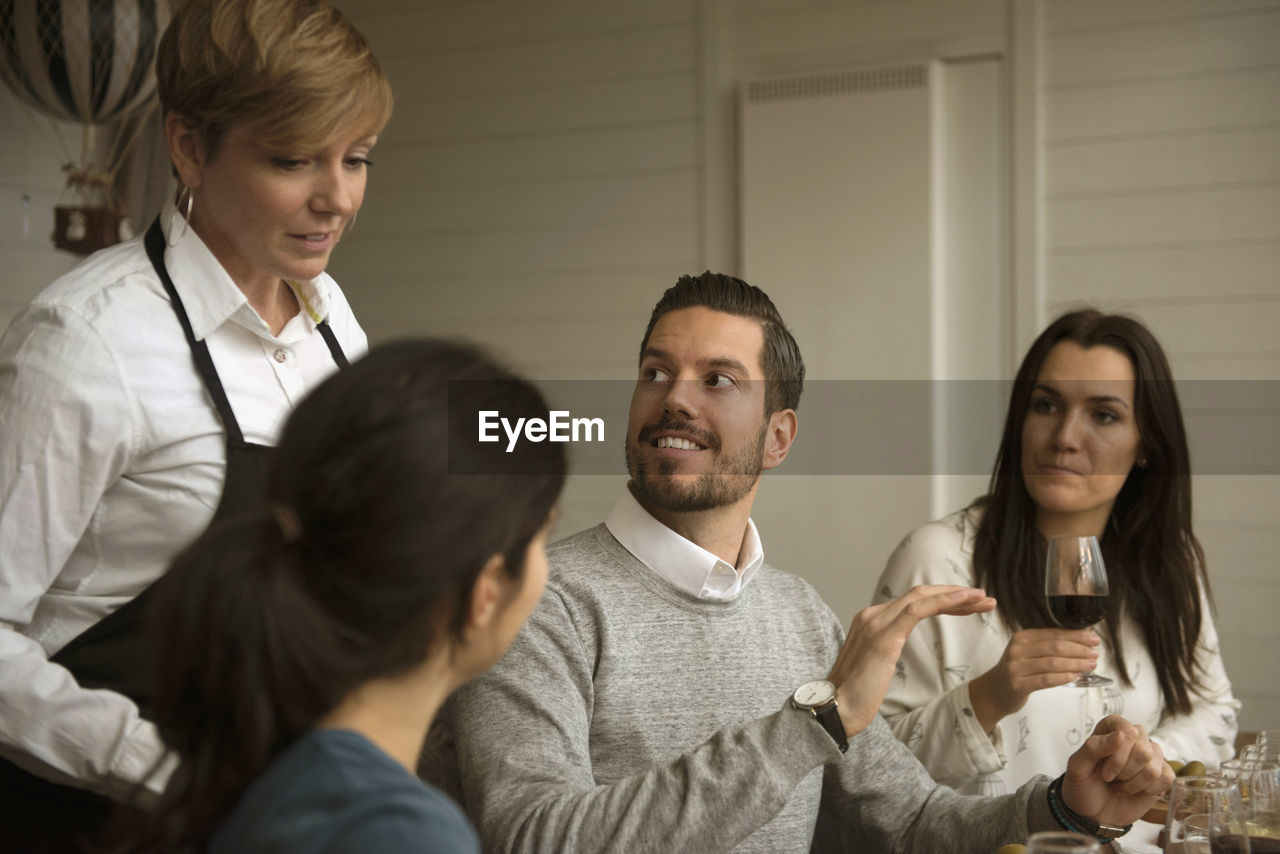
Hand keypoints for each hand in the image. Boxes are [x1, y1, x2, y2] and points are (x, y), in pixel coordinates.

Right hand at [828, 585, 995, 736]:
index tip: (968, 606)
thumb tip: (894, 651)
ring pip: (923, 597)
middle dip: (955, 594)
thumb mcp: (873, 668)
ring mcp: (876, 621)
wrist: (835, 710)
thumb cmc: (854, 697)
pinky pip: (920, 609)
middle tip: (984, 599)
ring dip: (957, 596)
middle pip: (920, 594)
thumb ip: (884, 651)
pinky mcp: (885, 634)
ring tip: (984, 600)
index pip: (912, 602)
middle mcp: (872, 614)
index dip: (943, 601)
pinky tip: (966, 600)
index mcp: (870, 621)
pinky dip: (945, 601)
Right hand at [968, 629, 1098, 731]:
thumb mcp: (1027, 654)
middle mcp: (1017, 649)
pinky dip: (1064, 677)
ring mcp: (1016, 667)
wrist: (993, 692)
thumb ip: (1047, 647)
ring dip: (1076, 664)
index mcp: (1021, 637)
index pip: (1054, 634)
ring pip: (1053, 663)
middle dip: (1079, 649)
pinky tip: (1076, 676)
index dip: (1076, 636)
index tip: (1094, 639)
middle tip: (1095, 654)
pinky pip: (1046, 680)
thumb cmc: (1017, 672)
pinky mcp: (1018, 684)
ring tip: (1091, 665)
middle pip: (1055, 647)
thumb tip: (1081, 644)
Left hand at [1061, 716, 1173, 827]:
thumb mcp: (1078, 767)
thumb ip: (1094, 747)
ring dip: (1134, 783)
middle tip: (1111, 778)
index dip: (1118, 754)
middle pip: (1143, 749)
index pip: (1127, 730)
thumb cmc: (1084, 786)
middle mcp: (1134, 738)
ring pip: (1154, 765)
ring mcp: (1150, 756)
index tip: (1104, 771)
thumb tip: (1121, 734)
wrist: (1093, 813)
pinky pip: (1166, 778)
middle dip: (1124, 771)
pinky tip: (1135, 791)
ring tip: (1120, 785)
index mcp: (1111, 728)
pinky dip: (1148, 790)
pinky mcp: (1162, 774)